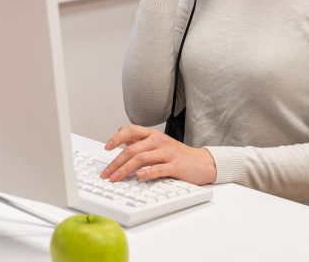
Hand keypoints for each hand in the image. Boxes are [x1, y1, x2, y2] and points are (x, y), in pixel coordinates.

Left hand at [101, 125, 216, 184]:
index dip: (117, 138)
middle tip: (106, 173)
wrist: (202, 162)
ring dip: (125, 170)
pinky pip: (159, 168)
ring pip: (141, 159)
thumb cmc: (178, 154)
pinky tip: (139, 177)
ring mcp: (167, 153)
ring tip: (116, 178)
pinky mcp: (175, 166)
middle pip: (133, 149)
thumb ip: (139, 138)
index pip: (131, 131)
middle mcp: (159, 141)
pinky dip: (147, 173)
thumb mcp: (158, 143)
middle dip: (116, 162)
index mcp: (153, 135)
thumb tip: (121, 130)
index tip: (107, 147)